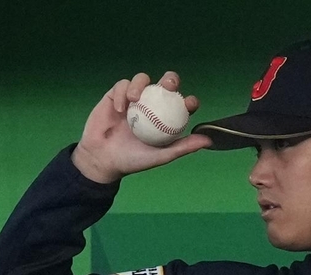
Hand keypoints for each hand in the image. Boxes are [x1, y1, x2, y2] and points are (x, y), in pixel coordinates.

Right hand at [71, 71, 212, 183]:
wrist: (102, 160)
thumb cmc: (132, 160)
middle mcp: (151, 105)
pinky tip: (120, 108)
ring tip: (134, 99)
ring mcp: (133, 99)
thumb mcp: (160, 156)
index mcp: (165, 118)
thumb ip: (182, 147)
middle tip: (168, 86)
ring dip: (141, 84)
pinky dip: (121, 93)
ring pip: (142, 79)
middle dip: (170, 79)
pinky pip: (121, 85)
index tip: (189, 104)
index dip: (189, 101)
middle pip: (165, 84)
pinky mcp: (115, 95)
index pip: (181, 104)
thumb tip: (208, 140)